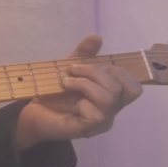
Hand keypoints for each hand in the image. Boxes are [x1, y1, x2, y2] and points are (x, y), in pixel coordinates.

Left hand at [14, 35, 141, 150]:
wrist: (33, 112)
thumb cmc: (56, 94)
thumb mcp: (71, 68)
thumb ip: (85, 54)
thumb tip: (96, 36)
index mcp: (112, 98)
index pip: (134, 88)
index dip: (120, 72)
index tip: (96, 65)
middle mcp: (111, 112)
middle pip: (123, 90)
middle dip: (97, 72)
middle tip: (73, 69)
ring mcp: (100, 123)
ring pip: (109, 99)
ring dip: (85, 84)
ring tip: (67, 82)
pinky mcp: (87, 129)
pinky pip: (96, 114)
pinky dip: (82, 102)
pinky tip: (70, 101)